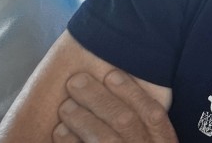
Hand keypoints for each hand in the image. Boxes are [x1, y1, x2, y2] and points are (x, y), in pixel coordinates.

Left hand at [53, 70, 176, 142]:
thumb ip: (146, 129)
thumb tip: (118, 93)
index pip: (152, 114)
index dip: (132, 92)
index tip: (111, 74)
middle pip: (125, 122)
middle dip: (99, 99)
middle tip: (76, 82)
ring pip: (106, 139)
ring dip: (82, 119)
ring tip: (65, 106)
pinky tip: (59, 133)